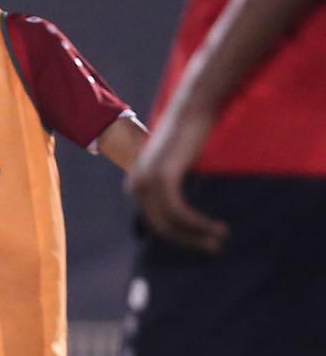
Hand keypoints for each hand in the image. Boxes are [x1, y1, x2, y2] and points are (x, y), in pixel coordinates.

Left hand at [128, 100, 227, 253]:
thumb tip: (185, 216)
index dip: (178, 237)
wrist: (193, 106)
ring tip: (219, 239)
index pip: (154, 222)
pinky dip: (197, 223)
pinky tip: (215, 227)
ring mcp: (146, 182)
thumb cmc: (192, 134)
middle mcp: (136, 186)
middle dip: (187, 241)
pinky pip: (178, 211)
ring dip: (196, 235)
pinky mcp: (163, 177)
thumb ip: (175, 187)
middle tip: (214, 249)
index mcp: (136, 186)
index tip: (202, 242)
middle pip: (159, 227)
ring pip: (169, 223)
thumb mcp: (178, 165)